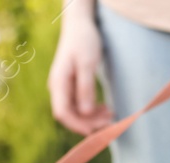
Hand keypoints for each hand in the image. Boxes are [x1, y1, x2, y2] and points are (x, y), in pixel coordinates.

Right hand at [49, 10, 112, 134]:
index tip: (94, 130)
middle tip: (109, 122)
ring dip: (92, 117)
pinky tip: (105, 109)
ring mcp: (64, 88)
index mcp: (58, 82)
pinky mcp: (71, 87)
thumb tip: (86, 112)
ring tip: (111, 115)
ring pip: (76, 111)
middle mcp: (58, 88)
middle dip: (88, 122)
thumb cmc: (83, 41)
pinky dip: (92, 109)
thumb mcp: (87, 63)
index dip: (77, 124)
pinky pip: (80, 104)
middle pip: (69, 114)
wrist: (79, 26)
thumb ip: (86, 88)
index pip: (62, 112)